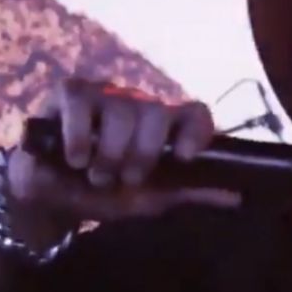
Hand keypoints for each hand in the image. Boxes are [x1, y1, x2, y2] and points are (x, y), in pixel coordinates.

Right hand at [5, 77, 240, 226]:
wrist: (54, 199)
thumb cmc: (106, 194)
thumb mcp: (150, 198)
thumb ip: (190, 193)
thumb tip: (237, 197)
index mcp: (165, 127)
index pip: (194, 113)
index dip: (195, 130)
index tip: (184, 156)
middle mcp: (140, 105)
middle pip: (156, 113)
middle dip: (142, 154)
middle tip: (127, 177)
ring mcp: (106, 95)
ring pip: (122, 110)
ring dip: (109, 152)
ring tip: (97, 174)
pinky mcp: (70, 92)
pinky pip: (81, 103)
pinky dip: (79, 136)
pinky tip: (76, 158)